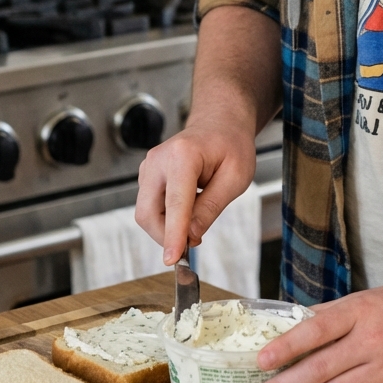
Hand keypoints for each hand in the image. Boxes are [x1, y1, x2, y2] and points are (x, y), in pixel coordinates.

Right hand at [135, 120, 255, 264]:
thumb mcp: (236, 178)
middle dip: (166, 235)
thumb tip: (191, 236)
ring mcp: (149, 167)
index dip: (172, 235)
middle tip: (194, 240)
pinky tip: (187, 208)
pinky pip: (150, 206)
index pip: (174, 204)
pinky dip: (166, 216)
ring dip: (167, 226)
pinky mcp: (147, 175)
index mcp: (183, 156)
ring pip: (147, 213)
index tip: (172, 259)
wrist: (219, 123)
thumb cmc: (231, 146)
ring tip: (197, 215)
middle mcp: (158, 159)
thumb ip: (211, 207)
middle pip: (148, 213)